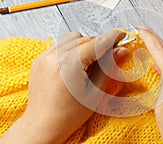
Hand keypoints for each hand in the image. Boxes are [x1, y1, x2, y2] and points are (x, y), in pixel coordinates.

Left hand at [0, 30, 128, 143]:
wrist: (43, 126)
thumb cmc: (67, 116)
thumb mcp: (95, 92)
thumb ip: (108, 67)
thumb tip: (121, 50)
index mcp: (68, 65)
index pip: (97, 43)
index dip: (112, 38)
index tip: (122, 36)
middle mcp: (54, 56)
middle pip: (86, 38)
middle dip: (100, 44)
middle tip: (110, 54)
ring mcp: (44, 56)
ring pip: (73, 38)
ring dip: (85, 45)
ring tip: (89, 62)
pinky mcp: (40, 58)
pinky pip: (60, 44)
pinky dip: (72, 48)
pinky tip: (76, 63)